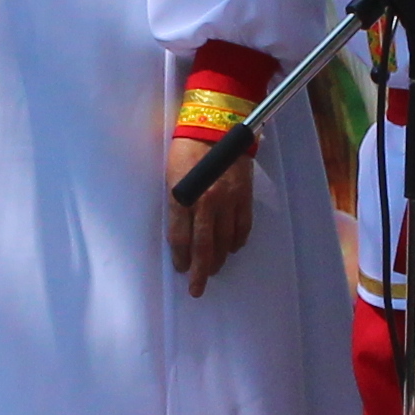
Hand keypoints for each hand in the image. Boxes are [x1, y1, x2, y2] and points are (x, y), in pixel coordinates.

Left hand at [169, 131, 257, 292]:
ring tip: (213, 270)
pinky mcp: (244, 196)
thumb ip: (175, 203)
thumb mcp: (170, 175)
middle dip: (200, 271)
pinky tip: (231, 248)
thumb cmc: (187, 148)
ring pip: (224, 240)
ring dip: (218, 259)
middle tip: (197, 289)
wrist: (216, 125)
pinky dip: (236, 241)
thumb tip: (179, 232)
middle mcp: (205, 201)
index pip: (180, 237)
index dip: (181, 258)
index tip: (182, 270)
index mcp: (182, 195)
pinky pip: (242, 227)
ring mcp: (228, 200)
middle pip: (203, 246)